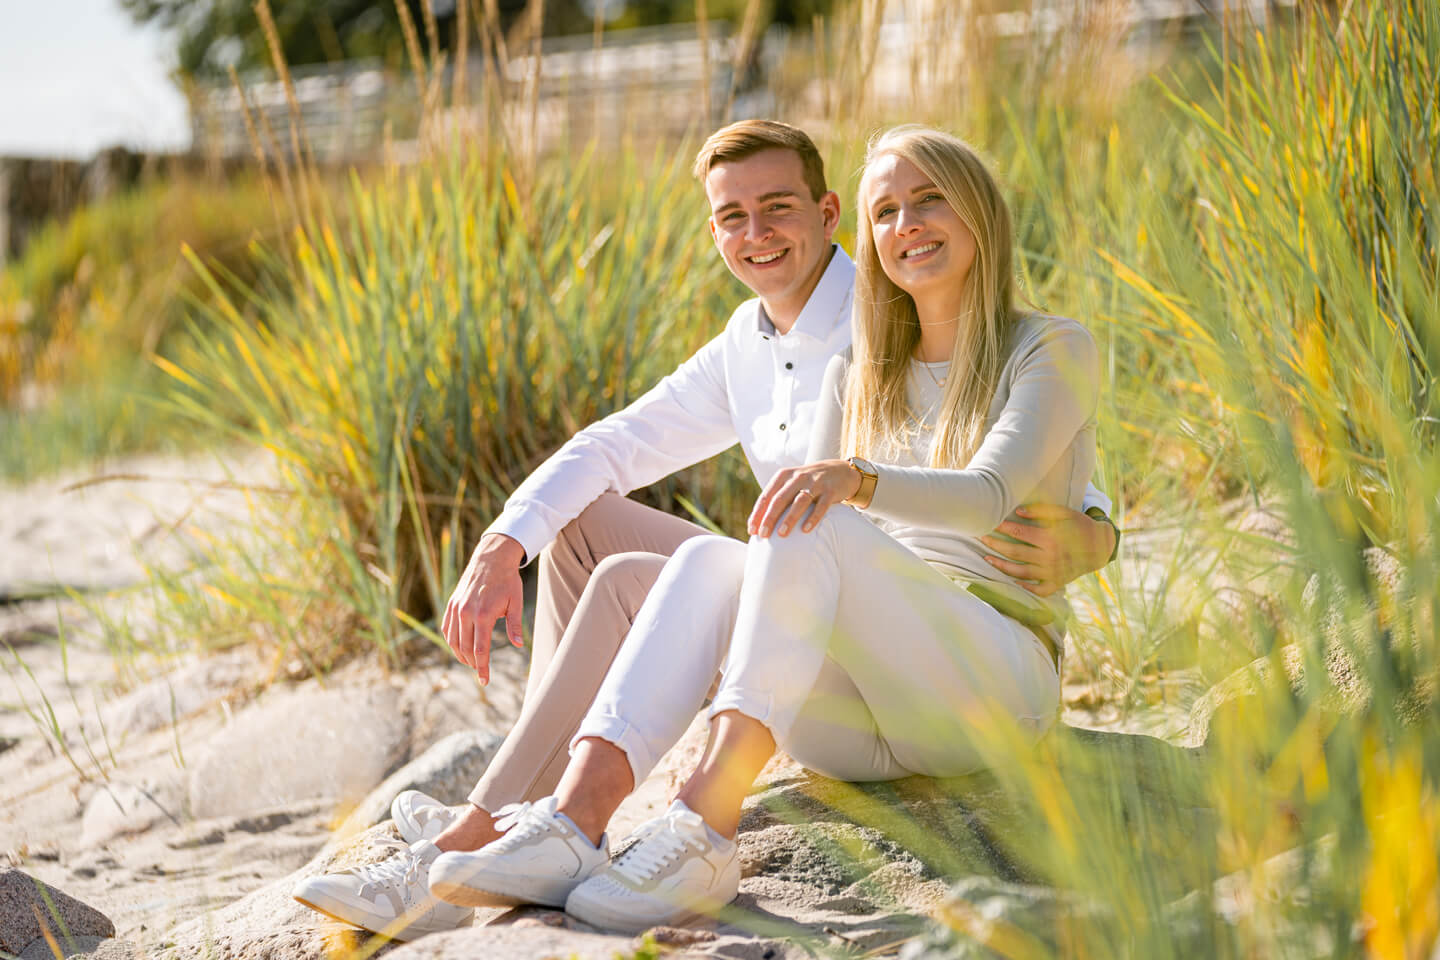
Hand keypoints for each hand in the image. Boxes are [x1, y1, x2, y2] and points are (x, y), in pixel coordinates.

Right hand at [441, 533, 525, 684]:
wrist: (491, 559)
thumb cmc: (507, 581)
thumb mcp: (516, 602)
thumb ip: (515, 625)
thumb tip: (519, 645)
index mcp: (484, 614)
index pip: (480, 650)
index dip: (482, 668)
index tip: (484, 681)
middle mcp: (466, 613)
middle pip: (465, 648)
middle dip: (472, 664)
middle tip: (480, 672)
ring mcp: (456, 608)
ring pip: (453, 641)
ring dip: (460, 655)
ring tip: (471, 663)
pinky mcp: (451, 604)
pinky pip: (447, 629)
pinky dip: (451, 641)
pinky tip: (459, 647)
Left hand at [748, 459, 861, 537]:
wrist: (840, 471)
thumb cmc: (808, 483)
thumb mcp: (791, 484)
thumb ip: (776, 498)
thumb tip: (758, 524)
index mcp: (783, 476)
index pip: (766, 496)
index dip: (758, 513)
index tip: (752, 531)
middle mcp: (798, 477)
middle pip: (780, 499)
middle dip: (770, 517)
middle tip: (763, 535)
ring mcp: (815, 483)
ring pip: (799, 501)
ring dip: (789, 518)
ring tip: (781, 534)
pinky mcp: (830, 490)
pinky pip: (821, 506)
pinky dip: (813, 518)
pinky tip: (805, 530)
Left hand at [979, 503, 1116, 596]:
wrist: (1101, 547)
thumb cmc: (1079, 526)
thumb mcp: (1064, 512)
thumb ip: (1041, 510)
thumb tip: (1018, 511)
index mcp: (1050, 538)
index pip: (1018, 533)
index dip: (1001, 528)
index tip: (988, 523)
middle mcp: (1049, 557)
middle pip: (1014, 552)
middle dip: (995, 545)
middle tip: (980, 538)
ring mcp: (1052, 572)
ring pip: (1020, 572)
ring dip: (1001, 566)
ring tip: (986, 559)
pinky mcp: (1056, 583)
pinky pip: (1037, 589)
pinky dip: (1024, 587)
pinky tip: (1012, 581)